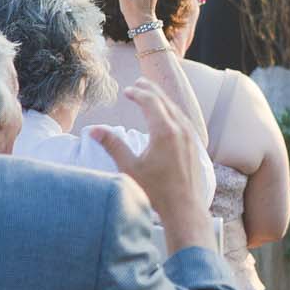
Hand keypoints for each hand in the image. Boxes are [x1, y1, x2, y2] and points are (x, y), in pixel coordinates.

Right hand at [87, 80, 209, 250]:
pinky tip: (169, 115)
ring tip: (152, 94)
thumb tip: (93, 130)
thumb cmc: (155, 190)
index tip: (127, 90)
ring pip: (177, 110)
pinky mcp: (196, 145)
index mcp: (164, 131)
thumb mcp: (129, 167)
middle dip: (152, 91)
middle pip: (166, 102)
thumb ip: (113, 145)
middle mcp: (181, 130)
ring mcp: (191, 137)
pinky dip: (174, 111)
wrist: (184, 207)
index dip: (138, 94)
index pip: (151, 103)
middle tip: (139, 82)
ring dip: (164, 100)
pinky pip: (185, 120)